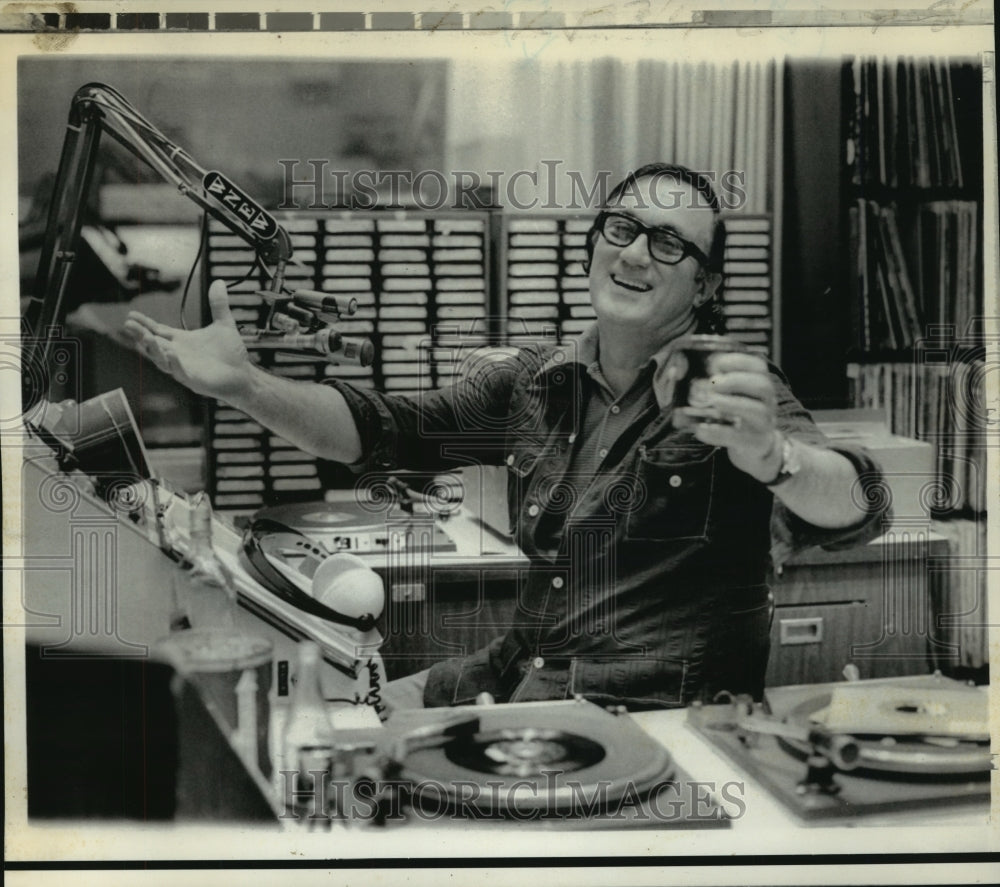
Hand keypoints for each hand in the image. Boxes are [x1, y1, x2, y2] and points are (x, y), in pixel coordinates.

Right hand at [123, 280, 252, 400]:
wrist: (244, 375)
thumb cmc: (231, 353)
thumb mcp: (224, 324)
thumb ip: (218, 304)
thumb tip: (219, 282)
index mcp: (182, 341)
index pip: (158, 330)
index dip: (144, 323)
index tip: (131, 314)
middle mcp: (179, 354)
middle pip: (154, 344)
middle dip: (141, 334)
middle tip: (128, 324)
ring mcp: (184, 368)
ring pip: (162, 359)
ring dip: (153, 349)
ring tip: (146, 337)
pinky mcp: (193, 380)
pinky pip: (180, 372)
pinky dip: (174, 363)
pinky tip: (170, 354)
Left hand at [673, 351, 782, 482]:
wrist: (754, 448)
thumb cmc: (735, 414)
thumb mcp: (728, 395)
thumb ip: (708, 381)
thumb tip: (676, 370)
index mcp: (759, 384)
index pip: (758, 365)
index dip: (737, 361)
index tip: (713, 363)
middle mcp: (766, 401)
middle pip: (762, 385)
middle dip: (736, 380)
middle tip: (713, 383)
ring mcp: (762, 423)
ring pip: (757, 410)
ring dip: (732, 403)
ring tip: (713, 401)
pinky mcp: (753, 443)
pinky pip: (739, 437)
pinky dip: (718, 432)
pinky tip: (701, 428)